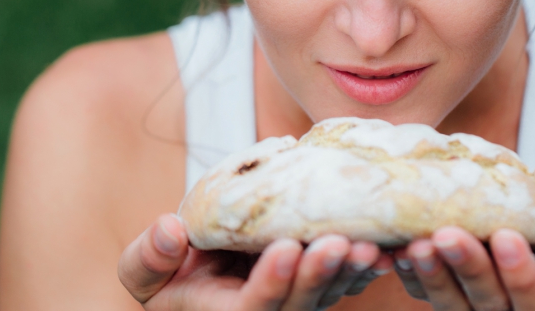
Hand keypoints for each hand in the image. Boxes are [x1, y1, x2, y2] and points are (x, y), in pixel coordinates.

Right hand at [118, 214, 393, 309]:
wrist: (203, 275)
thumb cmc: (171, 276)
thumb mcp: (145, 271)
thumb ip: (150, 258)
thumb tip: (169, 230)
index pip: (254, 309)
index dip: (271, 282)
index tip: (285, 248)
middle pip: (299, 306)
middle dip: (318, 275)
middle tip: (337, 242)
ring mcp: (298, 306)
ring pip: (328, 295)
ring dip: (349, 270)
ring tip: (369, 243)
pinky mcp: (318, 289)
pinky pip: (345, 282)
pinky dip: (365, 267)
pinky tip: (389, 247)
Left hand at [392, 206, 534, 309]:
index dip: (521, 276)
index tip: (508, 238)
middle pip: (488, 305)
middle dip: (468, 270)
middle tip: (448, 236)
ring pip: (451, 304)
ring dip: (433, 275)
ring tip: (418, 244)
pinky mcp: (449, 297)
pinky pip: (426, 293)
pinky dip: (411, 274)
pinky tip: (397, 250)